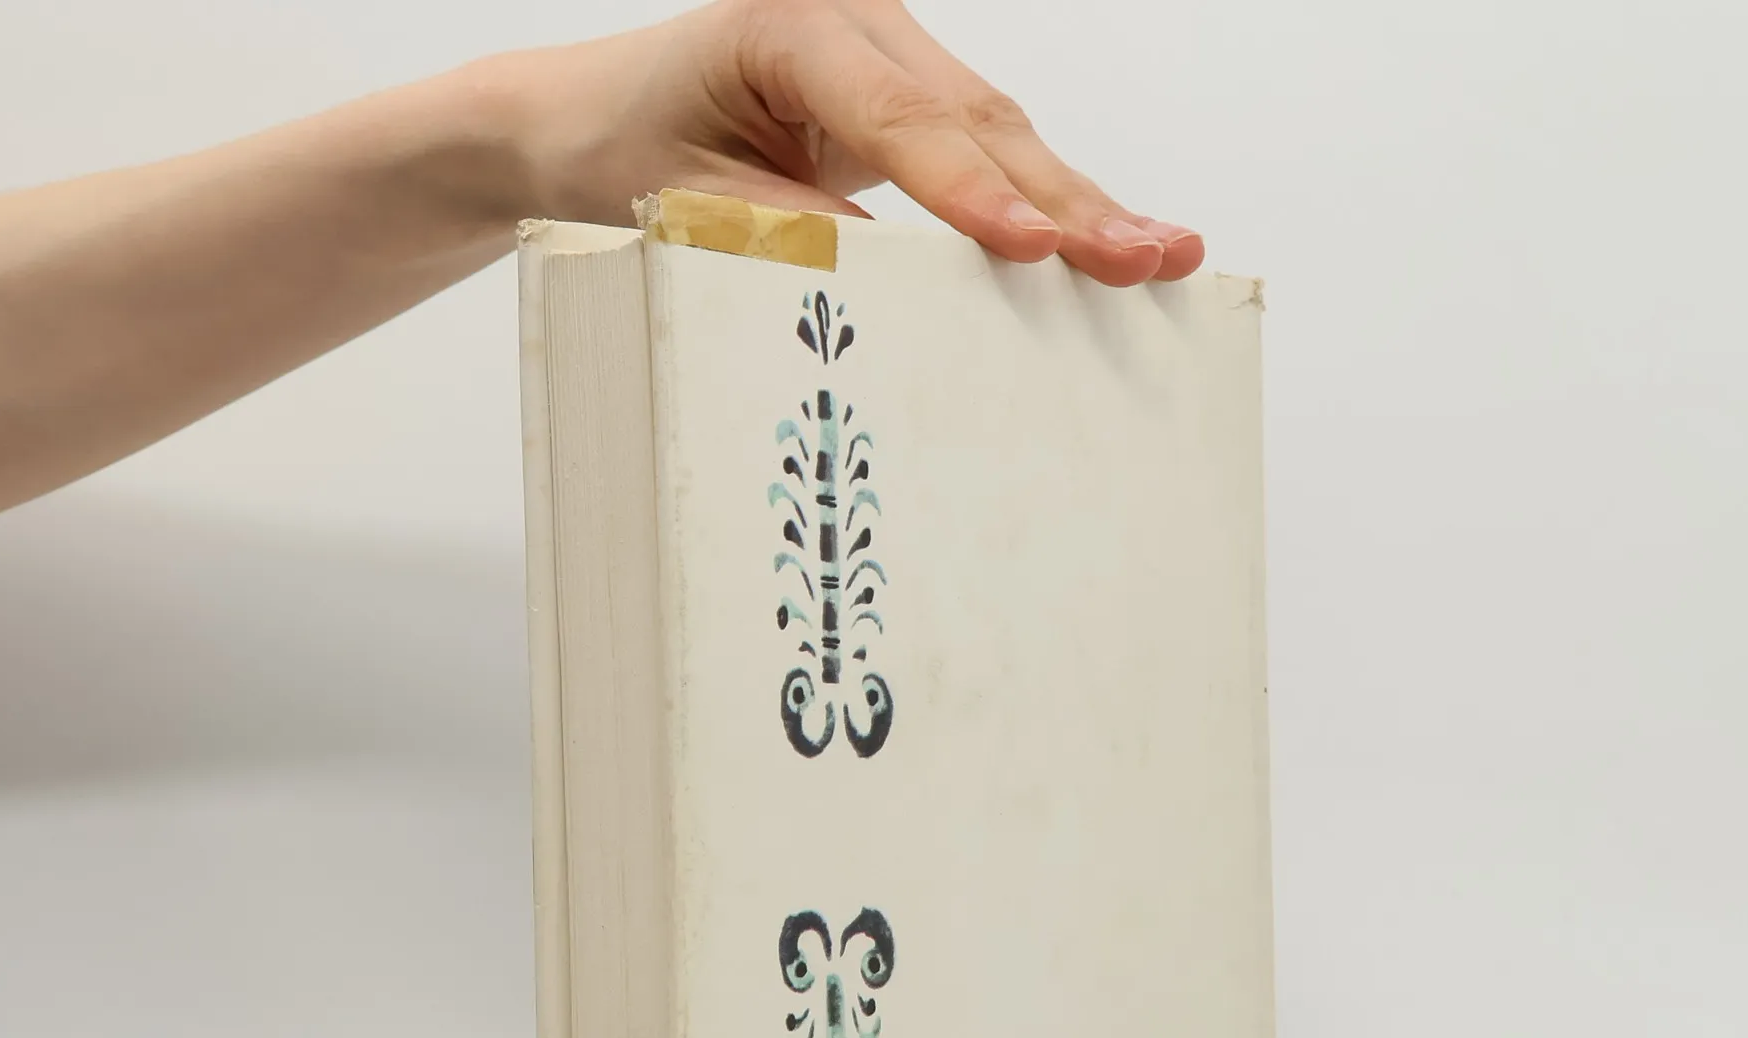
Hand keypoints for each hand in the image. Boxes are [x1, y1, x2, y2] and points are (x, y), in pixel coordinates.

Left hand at [479, 0, 1204, 285]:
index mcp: (788, 23)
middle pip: (979, 117)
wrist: (583, 117)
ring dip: (1080, 202)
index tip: (1034, 250)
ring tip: (1163, 254)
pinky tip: (1112, 235)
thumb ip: (796, 238)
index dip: (974, 193)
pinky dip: (1046, 199)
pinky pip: (987, 145)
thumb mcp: (691, 204)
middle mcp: (852, 19)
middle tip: (1146, 259)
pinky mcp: (903, 94)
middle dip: (1067, 200)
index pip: (901, 120)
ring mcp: (886, 49)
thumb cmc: (624, 148)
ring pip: (1001, 128)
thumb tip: (904, 300)